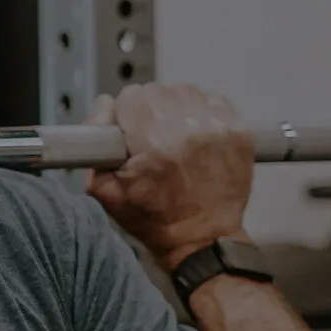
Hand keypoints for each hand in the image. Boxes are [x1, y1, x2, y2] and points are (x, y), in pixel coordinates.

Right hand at [85, 83, 251, 267]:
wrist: (203, 240)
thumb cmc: (154, 220)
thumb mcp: (104, 191)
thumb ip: (92, 145)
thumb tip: (103, 107)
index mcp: (153, 143)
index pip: (130, 96)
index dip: (124, 115)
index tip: (128, 134)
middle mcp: (187, 129)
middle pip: (157, 90)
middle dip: (148, 110)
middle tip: (150, 138)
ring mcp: (217, 128)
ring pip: (185, 91)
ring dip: (175, 107)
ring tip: (174, 135)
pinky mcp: (239, 131)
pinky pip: (214, 100)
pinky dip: (202, 112)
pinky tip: (195, 134)